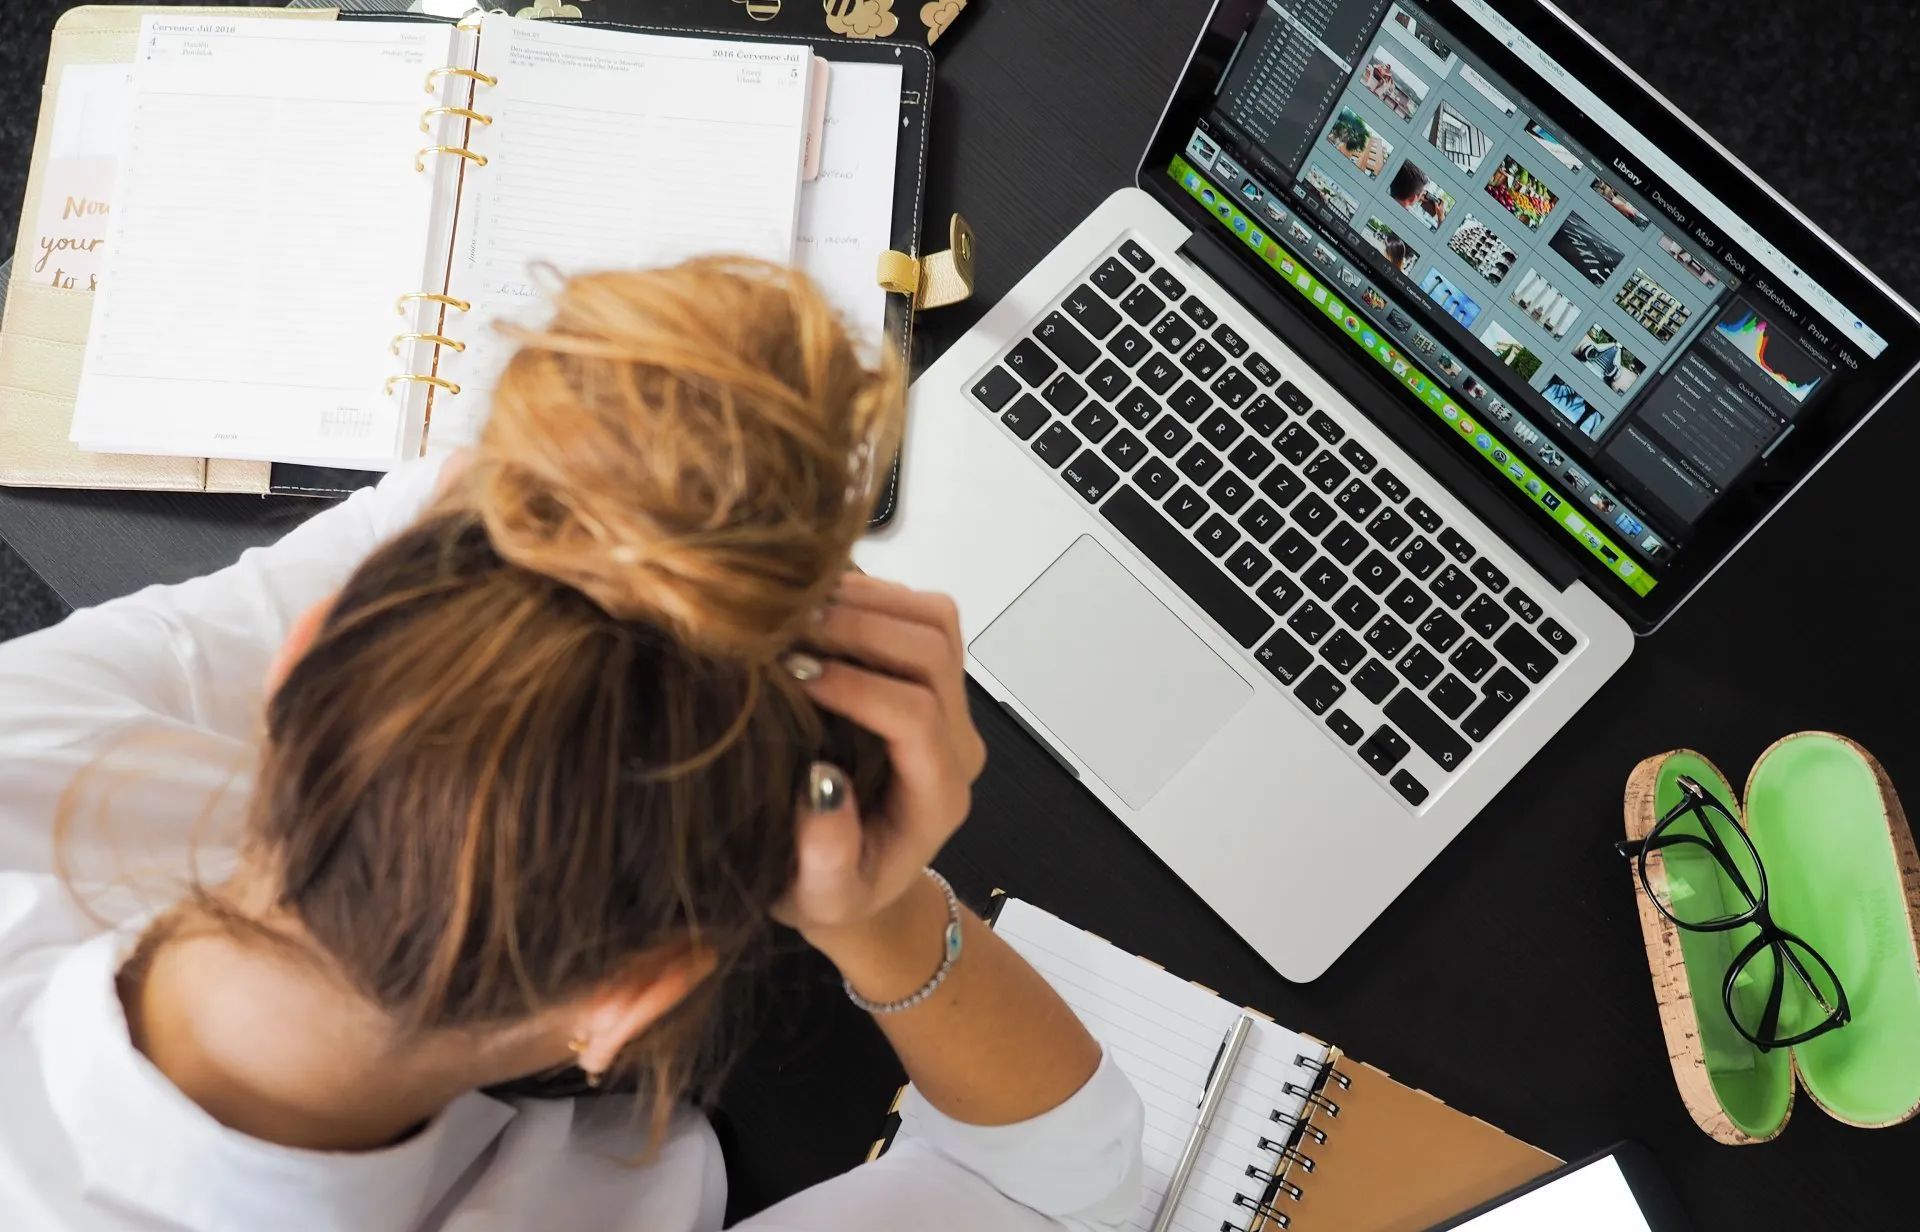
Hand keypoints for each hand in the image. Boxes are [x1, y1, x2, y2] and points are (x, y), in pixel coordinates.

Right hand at [773, 574, 985, 941]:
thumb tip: (821, 782)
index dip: (857, 686)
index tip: (792, 674)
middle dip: (860, 628)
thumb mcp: (820, 896)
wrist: (857, 879)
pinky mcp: (931, 677)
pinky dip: (870, 595)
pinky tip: (814, 606)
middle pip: (933, 653)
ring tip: (797, 608)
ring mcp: (950, 705)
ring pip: (935, 621)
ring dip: (868, 601)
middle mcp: (956, 744)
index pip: (916, 717)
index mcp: (937, 797)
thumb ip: (826, 855)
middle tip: (786, 626)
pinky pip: (920, 614)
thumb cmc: (833, 892)